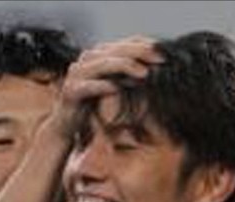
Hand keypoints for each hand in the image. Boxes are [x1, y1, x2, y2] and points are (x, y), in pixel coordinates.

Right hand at [49, 37, 164, 137]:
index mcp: (98, 54)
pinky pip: (88, 86)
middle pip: (115, 50)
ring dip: (125, 66)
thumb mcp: (117, 86)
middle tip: (159, 59)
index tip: (165, 53)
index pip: (124, 43)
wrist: (69, 125)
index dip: (145, 46)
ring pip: (103, 64)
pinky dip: (104, 86)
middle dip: (139, 53)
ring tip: (144, 74)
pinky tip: (118, 89)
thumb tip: (156, 67)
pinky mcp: (70, 91)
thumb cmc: (95, 104)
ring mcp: (76, 74)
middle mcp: (86, 60)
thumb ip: (130, 75)